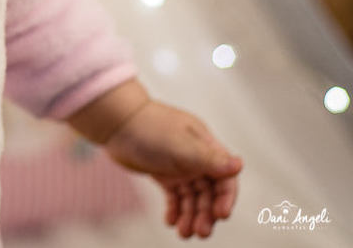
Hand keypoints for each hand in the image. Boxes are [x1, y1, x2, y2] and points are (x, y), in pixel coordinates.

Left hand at [103, 101, 241, 238]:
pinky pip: (175, 197)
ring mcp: (180, 167)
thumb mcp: (181, 146)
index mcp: (206, 147)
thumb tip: (239, 165)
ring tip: (184, 233)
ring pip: (192, 198)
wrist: (115, 122)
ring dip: (191, 216)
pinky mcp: (164, 174)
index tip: (221, 216)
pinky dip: (175, 210)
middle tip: (201, 233)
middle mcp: (196, 158)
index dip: (226, 198)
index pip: (225, 177)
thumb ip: (208, 159)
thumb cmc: (149, 128)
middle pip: (210, 192)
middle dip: (207, 213)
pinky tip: (170, 222)